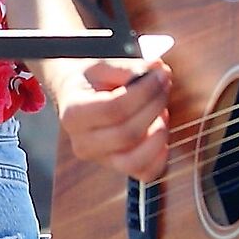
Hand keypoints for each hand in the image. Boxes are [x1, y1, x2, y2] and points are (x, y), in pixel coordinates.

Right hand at [52, 34, 174, 182]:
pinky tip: (161, 131)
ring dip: (158, 134)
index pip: (114, 109)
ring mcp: (100, 159)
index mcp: (73, 114)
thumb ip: (128, 68)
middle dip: (154, 107)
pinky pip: (144, 173)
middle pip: (127, 134)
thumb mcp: (101, 66)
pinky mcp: (117, 167)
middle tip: (165, 86)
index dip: (144, 92)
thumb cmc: (90, 81)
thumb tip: (159, 70)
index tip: (160, 75)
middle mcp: (82, 143)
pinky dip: (160, 157)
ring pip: (135, 160)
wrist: (76, 99)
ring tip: (162, 111)